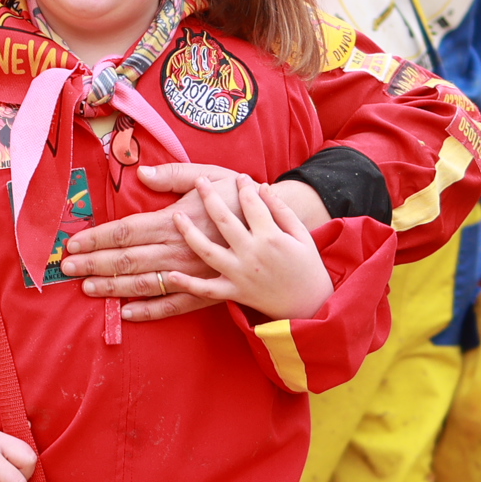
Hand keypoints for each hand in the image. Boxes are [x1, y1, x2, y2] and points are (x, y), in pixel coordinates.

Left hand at [61, 164, 328, 322]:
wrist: (279, 227)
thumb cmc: (240, 196)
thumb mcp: (209, 175)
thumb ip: (174, 175)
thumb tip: (141, 172)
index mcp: (175, 220)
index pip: (126, 230)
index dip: (97, 238)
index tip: (73, 244)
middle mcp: (179, 249)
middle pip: (128, 259)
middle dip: (94, 264)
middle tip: (67, 270)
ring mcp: (192, 273)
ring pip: (145, 283)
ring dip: (113, 288)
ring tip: (87, 290)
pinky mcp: (206, 290)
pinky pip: (174, 305)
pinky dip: (150, 311)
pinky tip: (126, 313)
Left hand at [169, 176, 332, 321]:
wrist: (310, 304)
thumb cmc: (307, 266)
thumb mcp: (301, 234)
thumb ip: (280, 210)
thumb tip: (261, 187)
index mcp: (271, 237)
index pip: (252, 204)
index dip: (244, 187)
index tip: (238, 177)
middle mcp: (252, 254)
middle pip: (224, 221)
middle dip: (210, 198)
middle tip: (200, 183)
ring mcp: (240, 274)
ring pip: (207, 251)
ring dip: (189, 233)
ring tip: (177, 216)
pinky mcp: (234, 293)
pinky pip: (206, 289)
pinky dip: (188, 283)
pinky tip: (170, 274)